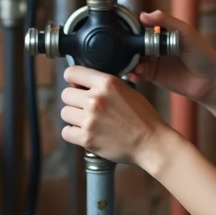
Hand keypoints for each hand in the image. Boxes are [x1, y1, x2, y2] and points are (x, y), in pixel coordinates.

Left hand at [60, 64, 178, 168]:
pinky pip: (66, 132)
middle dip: (74, 100)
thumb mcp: (127, 90)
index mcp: (107, 83)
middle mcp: (96, 99)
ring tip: (88, 121)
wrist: (151, 142)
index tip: (75, 85)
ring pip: (64, 113)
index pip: (72, 72)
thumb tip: (81, 84)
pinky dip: (74, 133)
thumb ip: (105, 85)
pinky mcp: (87, 138)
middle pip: (66, 94)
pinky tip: (86, 133)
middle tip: (85, 107)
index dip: (72, 79)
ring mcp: (90, 119)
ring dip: (74, 117)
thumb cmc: (143, 117)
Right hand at [130, 10, 215, 105]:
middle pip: (134, 44)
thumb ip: (166, 21)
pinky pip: (138, 74)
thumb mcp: (186, 32)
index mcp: (162, 33)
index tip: (121, 31)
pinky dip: (133, 74)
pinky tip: (135, 75)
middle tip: (122, 51)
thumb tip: (143, 15)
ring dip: (128, 62)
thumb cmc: (202, 53)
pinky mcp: (153, 76)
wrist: (210, 80)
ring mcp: (153, 61)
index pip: (141, 27)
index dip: (131, 29)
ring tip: (132, 65)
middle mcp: (155, 46)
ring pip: (133, 59)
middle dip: (126, 47)